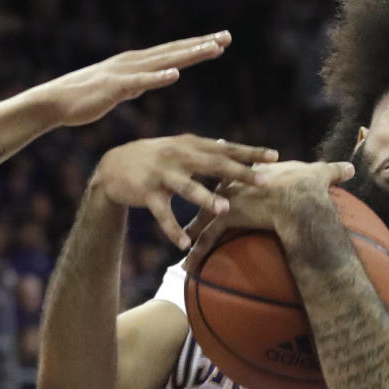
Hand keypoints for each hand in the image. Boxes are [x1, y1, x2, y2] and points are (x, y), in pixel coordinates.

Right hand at [28, 31, 232, 129]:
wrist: (54, 103)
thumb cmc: (87, 98)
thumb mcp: (123, 89)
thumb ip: (141, 82)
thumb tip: (157, 78)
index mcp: (138, 63)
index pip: (174, 52)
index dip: (198, 46)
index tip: (222, 40)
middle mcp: (134, 62)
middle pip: (174, 51)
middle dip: (202, 43)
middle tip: (228, 36)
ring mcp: (125, 73)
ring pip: (163, 62)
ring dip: (188, 55)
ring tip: (212, 49)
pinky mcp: (114, 87)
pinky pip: (140, 82)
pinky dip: (158, 78)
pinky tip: (175, 75)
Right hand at [93, 135, 277, 247]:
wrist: (113, 166)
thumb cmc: (154, 158)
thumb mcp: (178, 148)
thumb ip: (203, 149)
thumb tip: (230, 143)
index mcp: (190, 145)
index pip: (226, 148)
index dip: (250, 152)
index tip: (276, 157)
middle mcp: (178, 156)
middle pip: (213, 164)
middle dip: (239, 172)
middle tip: (263, 182)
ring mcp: (161, 174)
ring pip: (187, 187)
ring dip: (206, 198)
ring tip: (225, 209)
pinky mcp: (146, 192)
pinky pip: (162, 214)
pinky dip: (172, 230)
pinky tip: (184, 245)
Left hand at [184, 159, 353, 271]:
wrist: (301, 200)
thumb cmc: (310, 187)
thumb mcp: (322, 174)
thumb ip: (333, 171)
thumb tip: (351, 168)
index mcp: (252, 172)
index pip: (231, 167)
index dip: (222, 165)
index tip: (210, 163)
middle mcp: (236, 183)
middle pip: (209, 191)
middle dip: (195, 196)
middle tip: (183, 200)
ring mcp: (229, 200)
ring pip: (203, 216)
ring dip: (190, 229)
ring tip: (179, 241)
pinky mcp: (228, 217)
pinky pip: (207, 238)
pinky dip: (196, 251)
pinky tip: (185, 264)